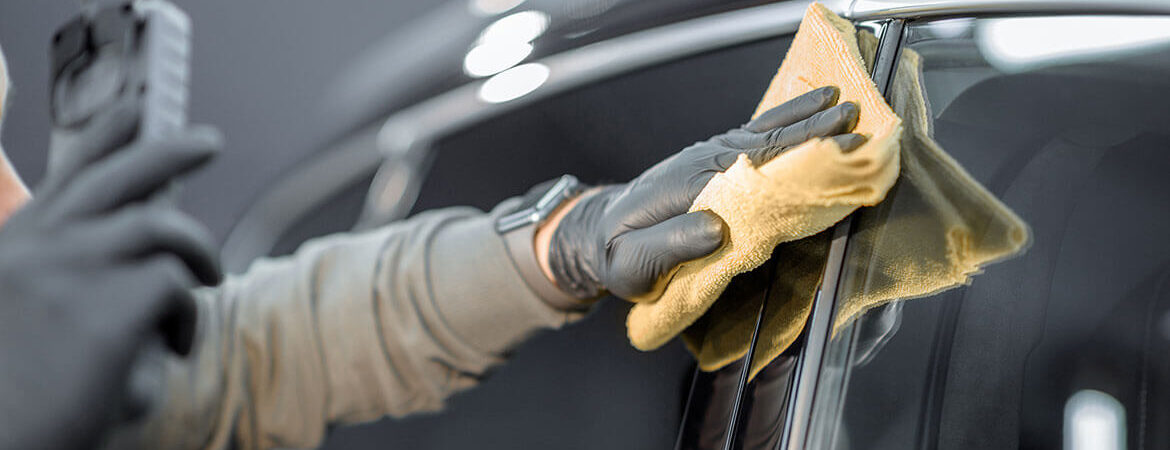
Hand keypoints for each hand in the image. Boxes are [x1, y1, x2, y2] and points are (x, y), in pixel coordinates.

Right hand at [0, 116, 220, 448]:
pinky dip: (187, 316)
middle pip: (121, 174)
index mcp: (17, 244)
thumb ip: (73, 272)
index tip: (138, 108)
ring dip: (198, 251)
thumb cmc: (16, 391)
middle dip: (172, 146)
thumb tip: (151, 235)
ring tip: (208, 279)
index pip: (71, 172)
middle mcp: (40, 246)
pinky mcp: (105, 309)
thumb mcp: (26, 312)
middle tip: (207, 140)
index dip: (109, 134)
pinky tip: (173, 345)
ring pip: (163, 228)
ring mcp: (71, 271)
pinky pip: (177, 285)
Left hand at [544, 86, 864, 299]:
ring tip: (845, 104)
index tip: (834, 152)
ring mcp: (710, 157)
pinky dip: (787, 122)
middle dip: (813, 132)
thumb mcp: (634, 262)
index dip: (796, 159)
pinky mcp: (715, 161)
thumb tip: (715, 229)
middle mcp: (703, 162)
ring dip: (805, 119)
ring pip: (764, 133)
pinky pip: (756, 136)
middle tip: (858, 123)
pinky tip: (811, 110)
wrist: (599, 235)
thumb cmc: (618, 254)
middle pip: (766, 143)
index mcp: (690, 185)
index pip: (752, 168)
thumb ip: (670, 245)